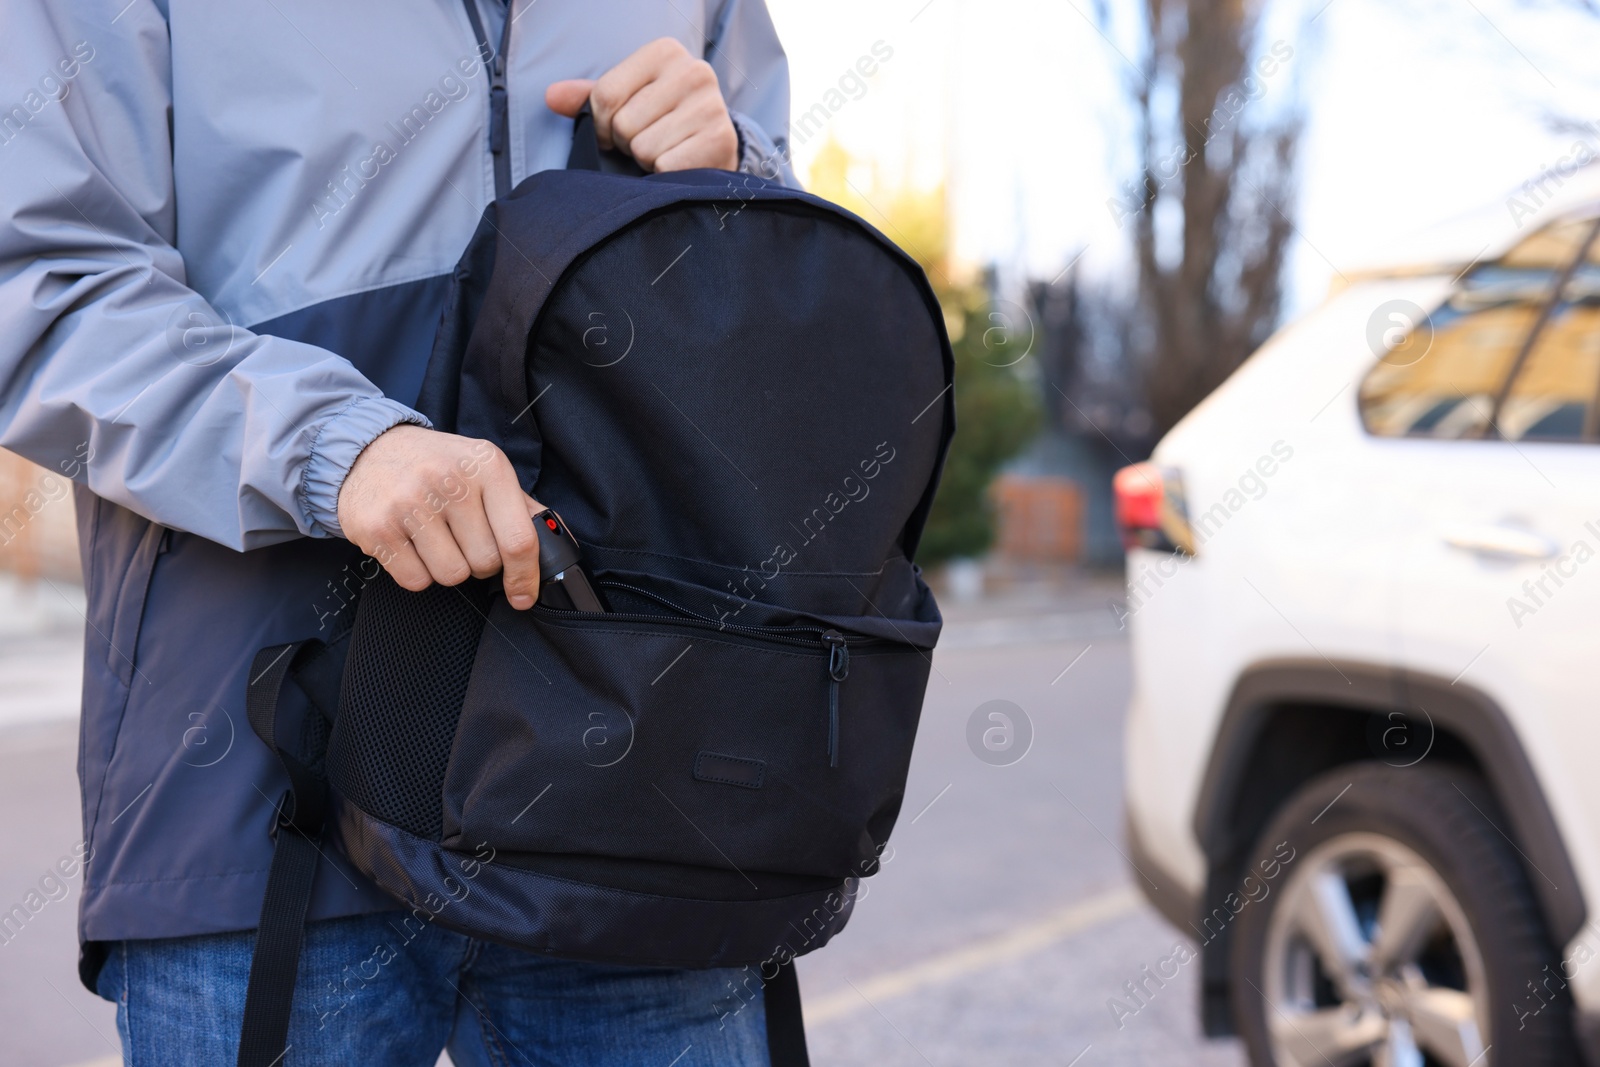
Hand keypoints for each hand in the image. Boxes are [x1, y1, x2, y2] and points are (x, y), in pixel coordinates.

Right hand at [337, 425, 542, 608]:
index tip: (523, 595)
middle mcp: (449, 480)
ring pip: (452, 575)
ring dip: (447, 568)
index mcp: (487, 465)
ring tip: (434, 538)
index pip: (519, 538)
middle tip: (461, 538)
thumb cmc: (437, 465)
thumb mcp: (483, 469)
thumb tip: (555, 546)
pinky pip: (416, 580)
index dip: (525, 576)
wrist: (367, 448)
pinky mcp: (377, 527)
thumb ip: (520, 507)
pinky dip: (417, 572)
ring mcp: (410, 503)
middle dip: (478, 562)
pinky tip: (410, 543)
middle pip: (485, 562)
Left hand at [546, 37, 738, 172]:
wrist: (714, 145)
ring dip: (647, 160)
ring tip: (664, 151)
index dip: (600, 124)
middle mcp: (694, 71)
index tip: (612, 132)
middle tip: (648, 140)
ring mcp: (711, 106)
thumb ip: (590, 97)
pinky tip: (679, 164)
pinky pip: (666, 167)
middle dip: (628, 143)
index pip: (606, 94)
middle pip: (624, 124)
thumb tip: (552, 96)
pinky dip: (665, 175)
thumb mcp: (627, 99)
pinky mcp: (721, 140)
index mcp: (665, 52)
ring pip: (644, 149)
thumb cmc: (663, 119)